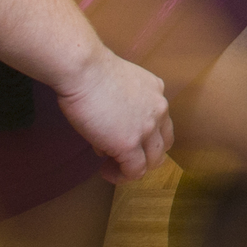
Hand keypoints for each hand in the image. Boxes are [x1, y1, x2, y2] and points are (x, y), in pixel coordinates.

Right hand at [55, 43, 172, 182]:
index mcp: (156, 92)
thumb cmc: (90, 72)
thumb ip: (123, 109)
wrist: (84, 70)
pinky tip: (105, 172)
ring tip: (112, 167)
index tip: (123, 139)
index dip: (144, 137)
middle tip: (121, 158)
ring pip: (152, 162)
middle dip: (144, 156)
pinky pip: (134, 171)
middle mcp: (159, 110)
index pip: (161, 123)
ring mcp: (146, 129)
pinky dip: (120, 177)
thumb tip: (107, 137)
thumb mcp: (118, 87)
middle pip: (163, 145)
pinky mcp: (129, 145)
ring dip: (133, 169)